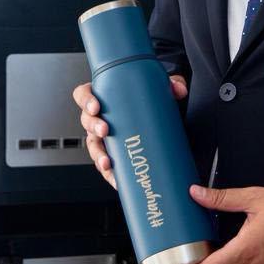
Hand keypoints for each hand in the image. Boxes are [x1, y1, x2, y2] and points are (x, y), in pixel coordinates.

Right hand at [73, 74, 188, 189]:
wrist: (164, 121)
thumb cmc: (150, 102)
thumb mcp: (161, 89)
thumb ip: (172, 84)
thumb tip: (179, 90)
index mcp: (104, 97)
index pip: (84, 94)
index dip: (85, 100)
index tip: (96, 106)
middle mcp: (101, 118)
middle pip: (86, 121)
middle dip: (93, 127)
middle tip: (105, 130)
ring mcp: (105, 138)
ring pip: (93, 146)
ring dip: (98, 155)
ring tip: (108, 162)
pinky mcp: (115, 154)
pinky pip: (106, 166)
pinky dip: (110, 174)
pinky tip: (116, 179)